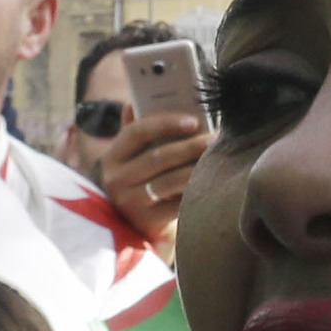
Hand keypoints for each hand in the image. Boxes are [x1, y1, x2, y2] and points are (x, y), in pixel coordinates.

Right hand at [68, 108, 206, 245]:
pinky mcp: (146, 222)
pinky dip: (195, 193)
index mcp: (113, 157)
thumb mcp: (132, 159)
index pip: (137, 132)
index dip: (166, 123)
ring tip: (217, 159)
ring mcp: (130, 203)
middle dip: (190, 146)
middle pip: (158, 157)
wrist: (133, 228)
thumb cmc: (139, 183)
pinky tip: (211, 183)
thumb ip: (136, 132)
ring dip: (197, 168)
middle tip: (216, 138)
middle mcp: (116, 179)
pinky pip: (177, 204)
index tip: (193, 120)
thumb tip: (134, 101)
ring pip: (170, 181)